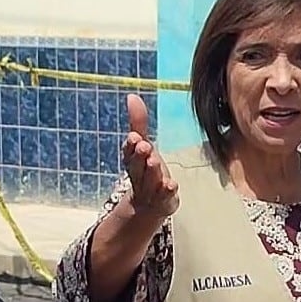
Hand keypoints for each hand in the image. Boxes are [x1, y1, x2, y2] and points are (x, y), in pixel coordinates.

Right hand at [123, 94, 178, 217]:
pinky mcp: (163, 201)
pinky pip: (164, 197)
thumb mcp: (142, 145)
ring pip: (149, 181)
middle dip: (139, 156)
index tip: (134, 137)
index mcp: (132, 161)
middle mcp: (139, 176)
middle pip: (137, 167)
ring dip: (151, 172)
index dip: (130, 146)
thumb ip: (138, 123)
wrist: (149, 205)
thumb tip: (132, 96)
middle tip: (145, 146)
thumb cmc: (146, 169)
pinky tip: (171, 185)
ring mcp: (150, 191)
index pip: (129, 153)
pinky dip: (166, 192)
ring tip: (154, 160)